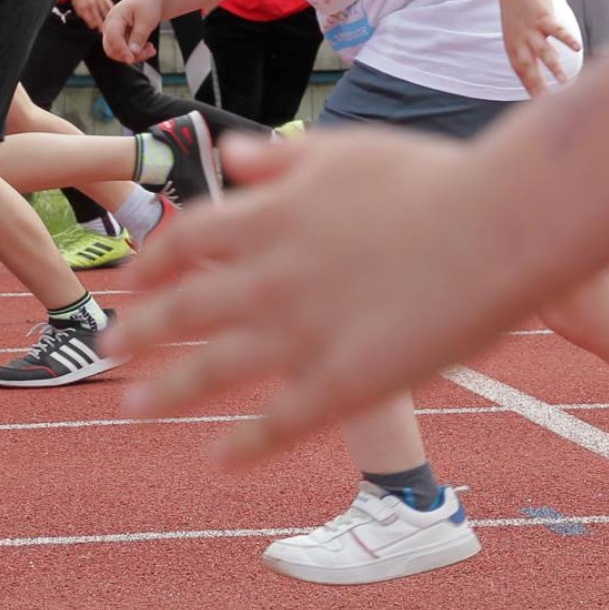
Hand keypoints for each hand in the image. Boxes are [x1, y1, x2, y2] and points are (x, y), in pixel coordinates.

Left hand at [69, 0, 114, 30]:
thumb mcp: (75, 3)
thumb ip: (82, 13)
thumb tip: (90, 23)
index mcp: (83, 8)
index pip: (90, 22)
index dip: (94, 27)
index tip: (97, 30)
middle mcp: (91, 5)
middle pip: (99, 20)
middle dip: (102, 28)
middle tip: (106, 33)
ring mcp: (98, 0)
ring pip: (106, 14)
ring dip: (109, 21)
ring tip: (112, 27)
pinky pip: (110, 6)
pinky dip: (113, 12)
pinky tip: (115, 16)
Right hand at [102, 0, 161, 63]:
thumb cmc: (147, 5)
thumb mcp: (147, 20)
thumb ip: (139, 36)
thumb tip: (133, 52)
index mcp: (115, 17)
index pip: (112, 37)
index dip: (121, 50)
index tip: (132, 59)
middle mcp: (110, 25)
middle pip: (112, 48)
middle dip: (130, 55)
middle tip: (149, 52)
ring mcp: (113, 32)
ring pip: (117, 52)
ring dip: (135, 55)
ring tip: (150, 49)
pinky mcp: (118, 37)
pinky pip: (123, 50)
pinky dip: (135, 52)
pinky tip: (148, 48)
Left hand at [112, 131, 517, 459]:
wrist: (499, 226)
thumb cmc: (435, 177)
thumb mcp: (348, 150)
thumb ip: (283, 160)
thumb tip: (232, 157)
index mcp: (269, 217)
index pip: (186, 241)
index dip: (153, 263)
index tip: (132, 279)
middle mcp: (269, 276)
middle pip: (184, 309)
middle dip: (140, 330)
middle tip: (109, 348)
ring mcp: (300, 334)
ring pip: (212, 371)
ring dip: (166, 392)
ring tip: (129, 409)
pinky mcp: (342, 385)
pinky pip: (277, 424)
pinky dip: (242, 445)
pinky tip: (218, 459)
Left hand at [499, 0, 580, 95]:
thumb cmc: (519, 10)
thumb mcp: (521, 32)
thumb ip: (533, 48)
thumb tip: (552, 61)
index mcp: (514, 48)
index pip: (521, 73)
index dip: (529, 88)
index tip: (539, 105)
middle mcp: (520, 42)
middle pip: (529, 68)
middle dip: (538, 86)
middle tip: (547, 104)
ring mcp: (531, 30)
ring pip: (543, 52)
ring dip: (554, 68)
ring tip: (565, 82)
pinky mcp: (542, 17)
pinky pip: (556, 30)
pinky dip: (567, 39)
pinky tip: (577, 48)